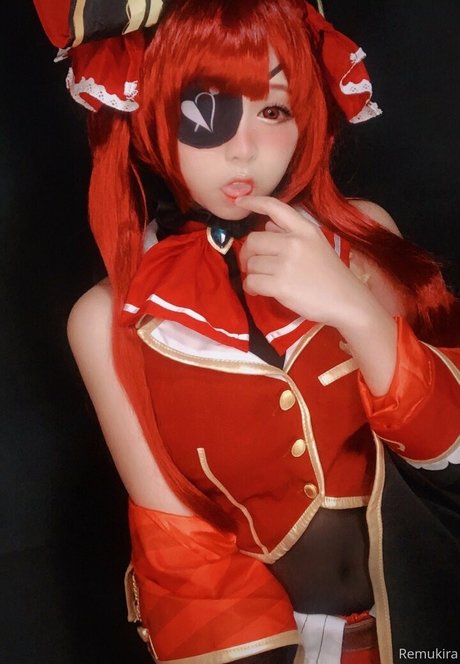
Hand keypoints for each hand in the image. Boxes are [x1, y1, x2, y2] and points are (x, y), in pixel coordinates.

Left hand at [237, 196, 374, 327]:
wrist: (347, 302)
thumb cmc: (331, 276)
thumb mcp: (316, 244)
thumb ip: (291, 232)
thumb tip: (267, 225)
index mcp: (305, 229)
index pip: (275, 207)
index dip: (254, 202)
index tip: (240, 202)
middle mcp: (294, 242)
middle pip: (253, 240)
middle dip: (248, 254)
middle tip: (253, 265)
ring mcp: (287, 264)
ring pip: (251, 264)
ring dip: (252, 274)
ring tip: (263, 282)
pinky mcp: (281, 285)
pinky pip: (252, 281)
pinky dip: (251, 288)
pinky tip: (259, 291)